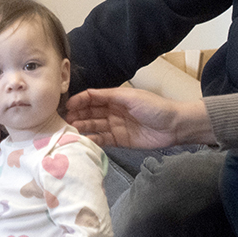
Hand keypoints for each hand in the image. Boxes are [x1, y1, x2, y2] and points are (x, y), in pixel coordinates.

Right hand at [67, 85, 210, 148]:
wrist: (174, 126)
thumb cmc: (155, 107)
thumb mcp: (131, 97)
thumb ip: (109, 96)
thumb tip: (87, 95)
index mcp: (115, 97)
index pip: (92, 97)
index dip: (79, 101)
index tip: (67, 106)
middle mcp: (112, 111)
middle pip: (90, 112)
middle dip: (76, 115)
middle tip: (63, 121)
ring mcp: (115, 126)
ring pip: (93, 126)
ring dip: (82, 128)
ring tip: (69, 132)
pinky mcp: (119, 140)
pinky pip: (102, 140)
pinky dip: (92, 140)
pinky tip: (83, 141)